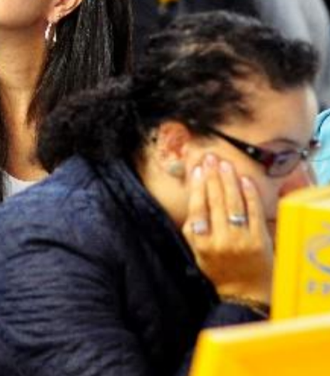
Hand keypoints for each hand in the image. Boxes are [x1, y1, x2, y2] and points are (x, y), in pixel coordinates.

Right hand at [182, 153, 272, 304]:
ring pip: (233, 203)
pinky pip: (254, 212)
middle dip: (212, 177)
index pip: (198, 208)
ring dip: (229, 181)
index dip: (197, 187)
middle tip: (210, 159)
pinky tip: (245, 180)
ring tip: (225, 165)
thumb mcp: (197, 251)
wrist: (246, 292)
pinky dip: (249, 194)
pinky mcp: (260, 240)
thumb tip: (192, 197)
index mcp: (202, 243)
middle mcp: (221, 241)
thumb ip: (192, 228)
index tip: (197, 170)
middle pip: (215, 201)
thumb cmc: (219, 270)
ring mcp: (241, 240)